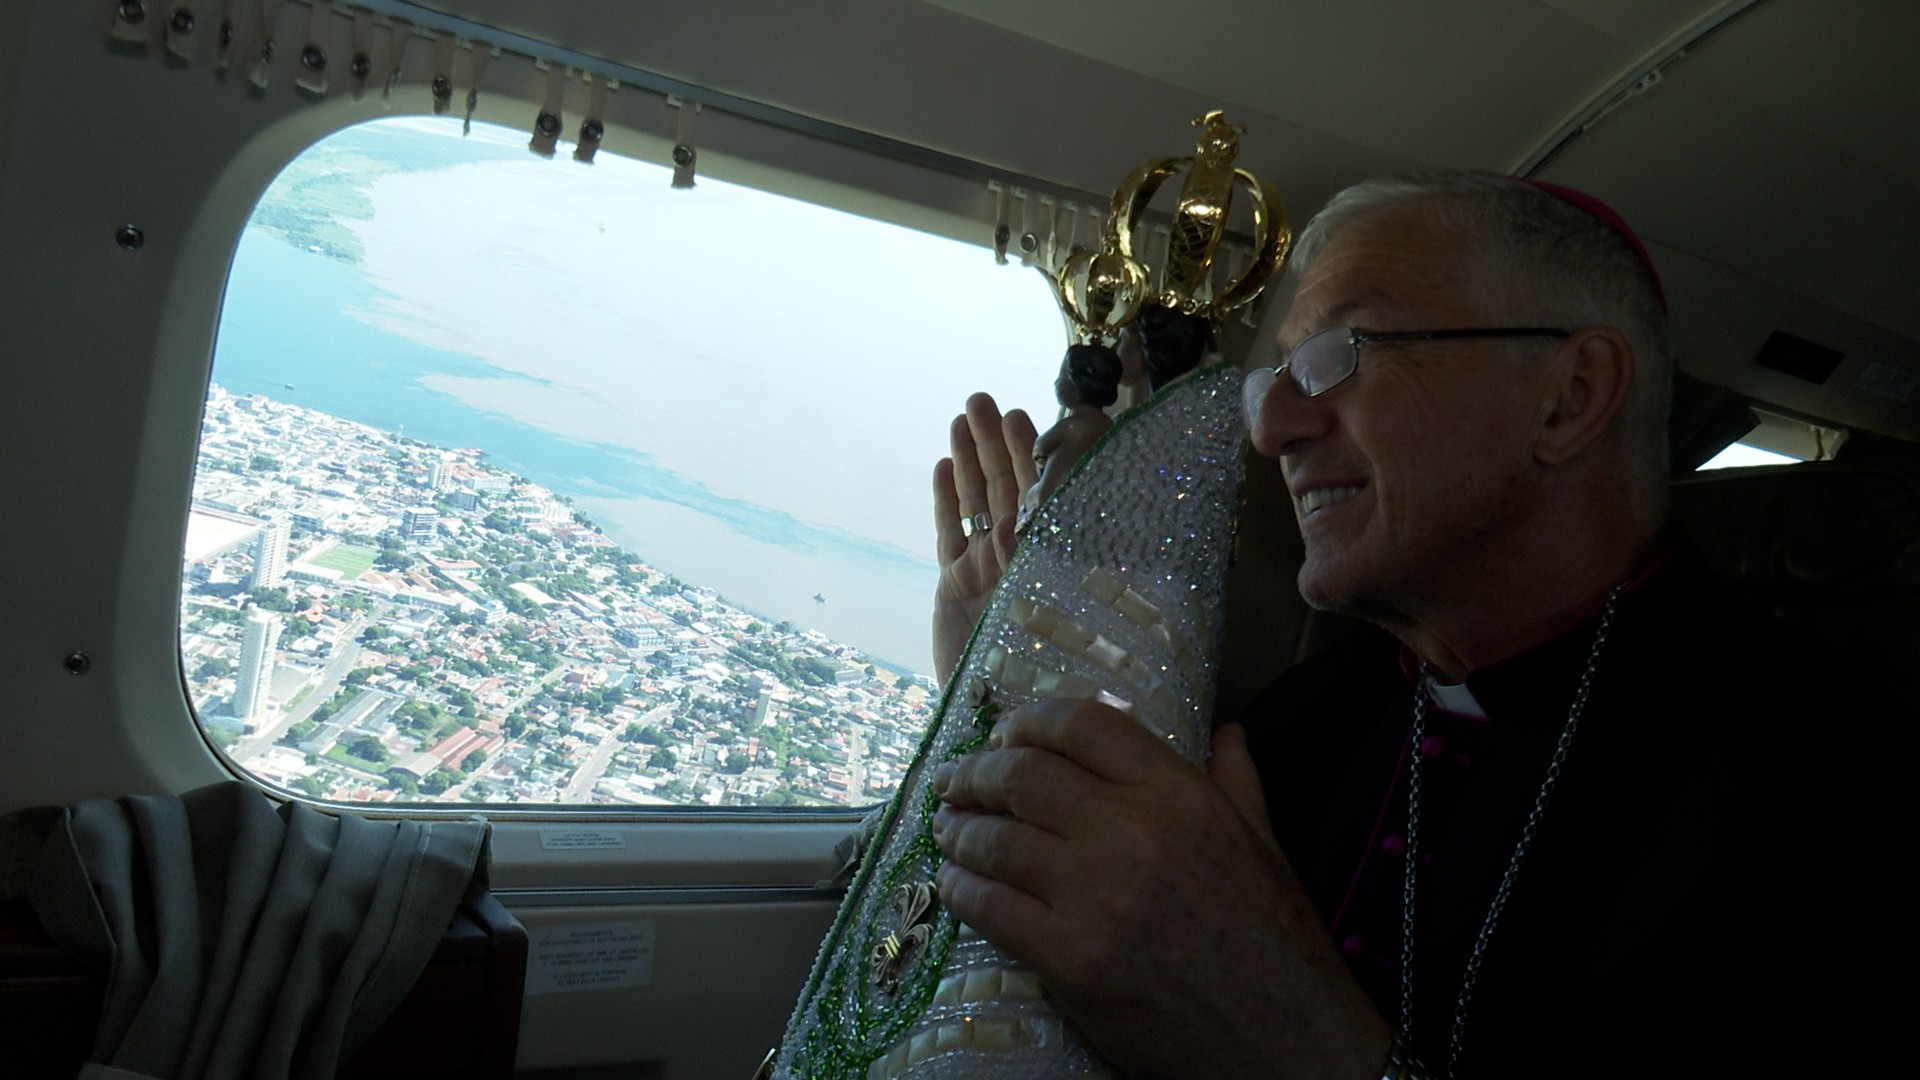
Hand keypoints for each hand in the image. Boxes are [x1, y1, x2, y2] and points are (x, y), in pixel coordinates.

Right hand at [931, 393, 1036, 681]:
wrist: (998, 719)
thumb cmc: (1046, 674)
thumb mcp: (1056, 610)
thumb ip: (1043, 566)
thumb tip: (1025, 521)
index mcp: (1059, 558)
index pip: (1049, 494)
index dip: (1037, 454)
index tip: (1026, 416)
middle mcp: (1025, 558)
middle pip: (1010, 487)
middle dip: (997, 442)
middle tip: (984, 400)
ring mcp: (988, 569)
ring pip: (977, 503)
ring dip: (969, 458)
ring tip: (962, 416)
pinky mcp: (954, 586)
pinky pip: (950, 535)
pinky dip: (945, 501)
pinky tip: (941, 463)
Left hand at [931, 702, 1390, 1079]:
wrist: (1289, 1045)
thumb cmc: (1276, 943)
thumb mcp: (1265, 845)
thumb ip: (1234, 781)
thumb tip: (1224, 732)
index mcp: (1182, 797)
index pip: (1085, 725)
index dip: (1031, 720)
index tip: (1006, 733)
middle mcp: (1134, 834)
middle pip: (1025, 776)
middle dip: (978, 772)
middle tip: (956, 779)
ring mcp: (1097, 898)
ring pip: (996, 841)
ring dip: (959, 830)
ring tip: (947, 827)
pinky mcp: (1070, 960)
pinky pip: (990, 909)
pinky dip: (960, 891)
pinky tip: (953, 885)